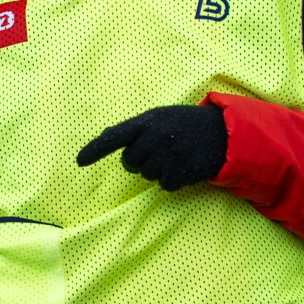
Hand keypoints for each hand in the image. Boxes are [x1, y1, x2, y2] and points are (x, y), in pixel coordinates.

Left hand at [75, 103, 228, 189]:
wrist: (223, 132)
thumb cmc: (186, 124)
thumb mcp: (161, 118)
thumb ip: (136, 128)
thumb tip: (107, 137)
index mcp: (148, 121)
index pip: (115, 136)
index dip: (95, 149)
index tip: (79, 161)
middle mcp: (156, 137)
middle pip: (130, 162)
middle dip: (139, 161)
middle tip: (158, 151)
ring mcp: (168, 155)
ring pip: (146, 175)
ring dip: (158, 170)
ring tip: (176, 156)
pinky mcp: (181, 172)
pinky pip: (164, 185)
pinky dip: (173, 180)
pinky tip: (185, 166)